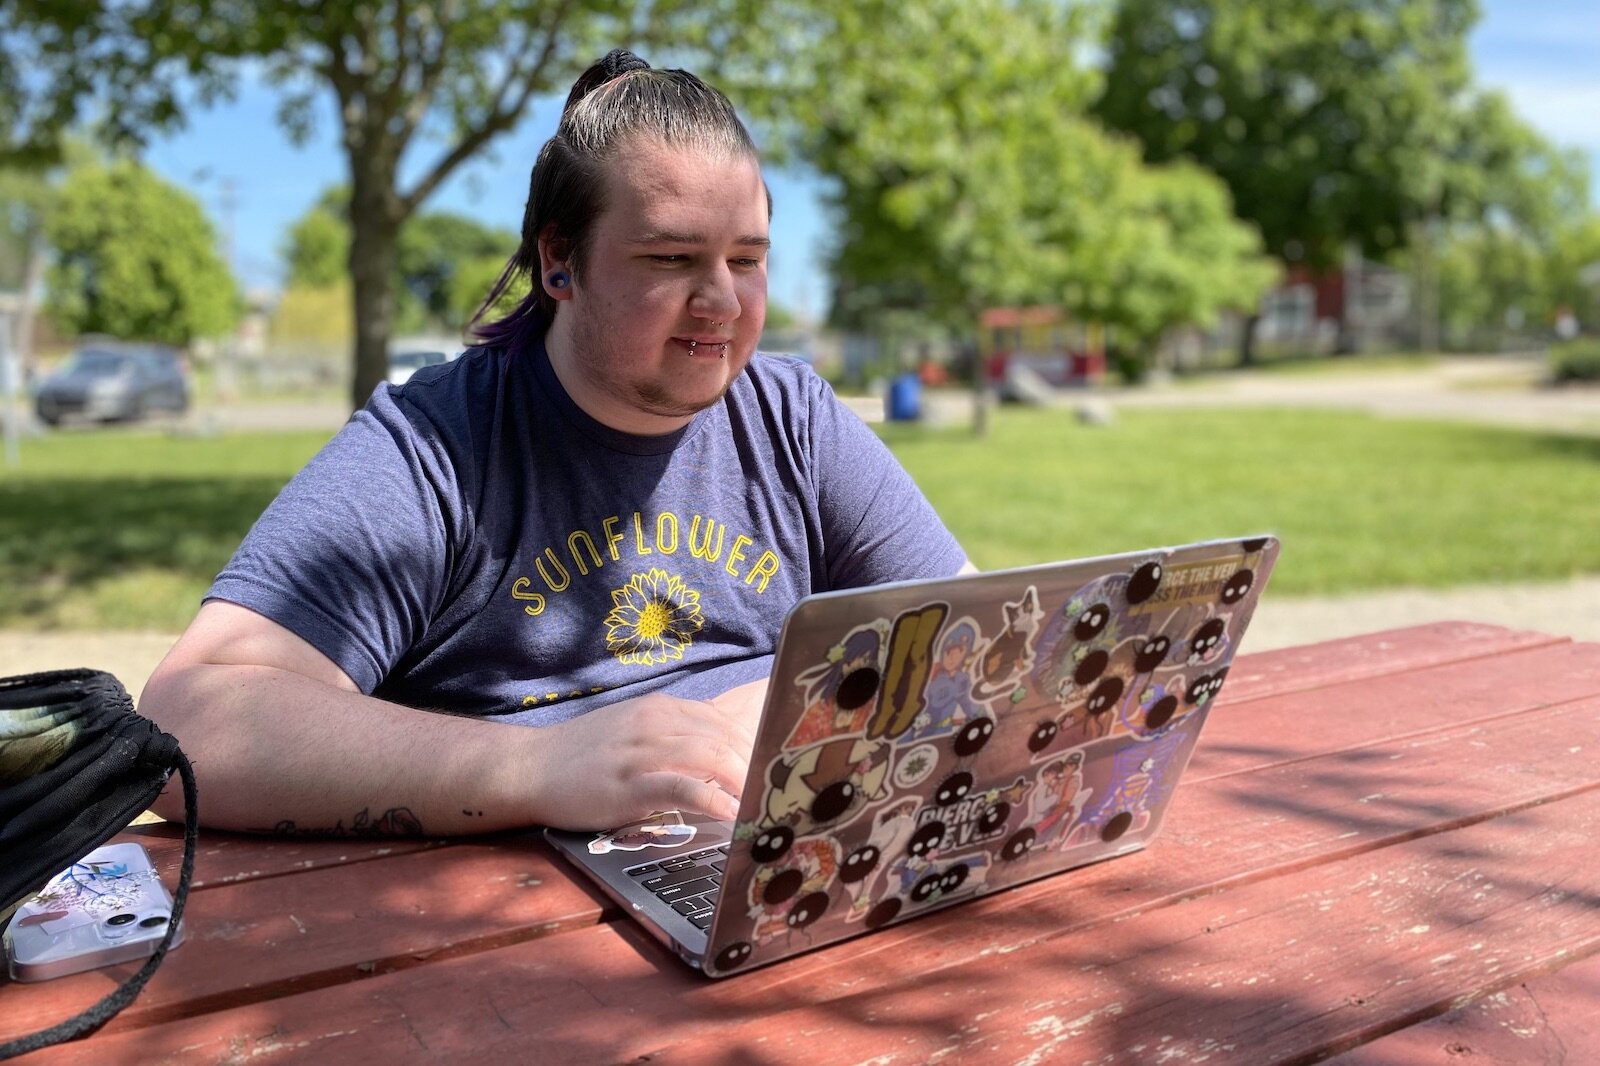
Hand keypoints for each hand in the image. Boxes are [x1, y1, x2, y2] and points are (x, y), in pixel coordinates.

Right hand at [526, 686, 763, 829]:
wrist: (530, 766)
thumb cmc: (585, 755)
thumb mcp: (634, 731)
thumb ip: (675, 737)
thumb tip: (722, 756)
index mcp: (662, 709)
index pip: (726, 722)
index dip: (758, 747)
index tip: (777, 771)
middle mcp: (656, 723)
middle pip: (727, 738)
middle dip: (759, 767)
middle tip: (780, 794)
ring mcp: (643, 752)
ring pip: (713, 757)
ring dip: (746, 783)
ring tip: (766, 807)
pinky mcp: (630, 785)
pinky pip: (684, 788)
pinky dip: (716, 802)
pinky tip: (734, 817)